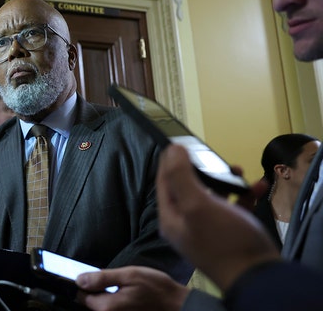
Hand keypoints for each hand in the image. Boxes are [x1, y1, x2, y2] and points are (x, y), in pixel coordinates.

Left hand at [76, 266, 188, 310]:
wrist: (178, 305)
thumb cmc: (157, 289)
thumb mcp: (129, 275)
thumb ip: (102, 278)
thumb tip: (80, 279)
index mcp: (106, 306)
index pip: (82, 296)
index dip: (87, 283)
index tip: (98, 276)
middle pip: (92, 303)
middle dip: (99, 291)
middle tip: (117, 282)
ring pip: (103, 307)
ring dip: (109, 297)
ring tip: (126, 290)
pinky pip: (114, 310)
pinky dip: (118, 303)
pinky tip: (130, 297)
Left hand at [156, 144, 280, 290]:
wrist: (257, 278)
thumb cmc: (225, 243)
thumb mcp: (198, 205)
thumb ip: (181, 177)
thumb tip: (172, 151)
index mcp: (172, 217)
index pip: (164, 181)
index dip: (170, 160)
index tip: (179, 142)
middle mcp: (186, 223)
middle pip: (189, 187)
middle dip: (204, 169)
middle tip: (216, 158)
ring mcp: (207, 228)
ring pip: (213, 195)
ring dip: (226, 181)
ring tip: (239, 172)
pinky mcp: (228, 233)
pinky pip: (233, 207)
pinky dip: (244, 195)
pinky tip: (257, 188)